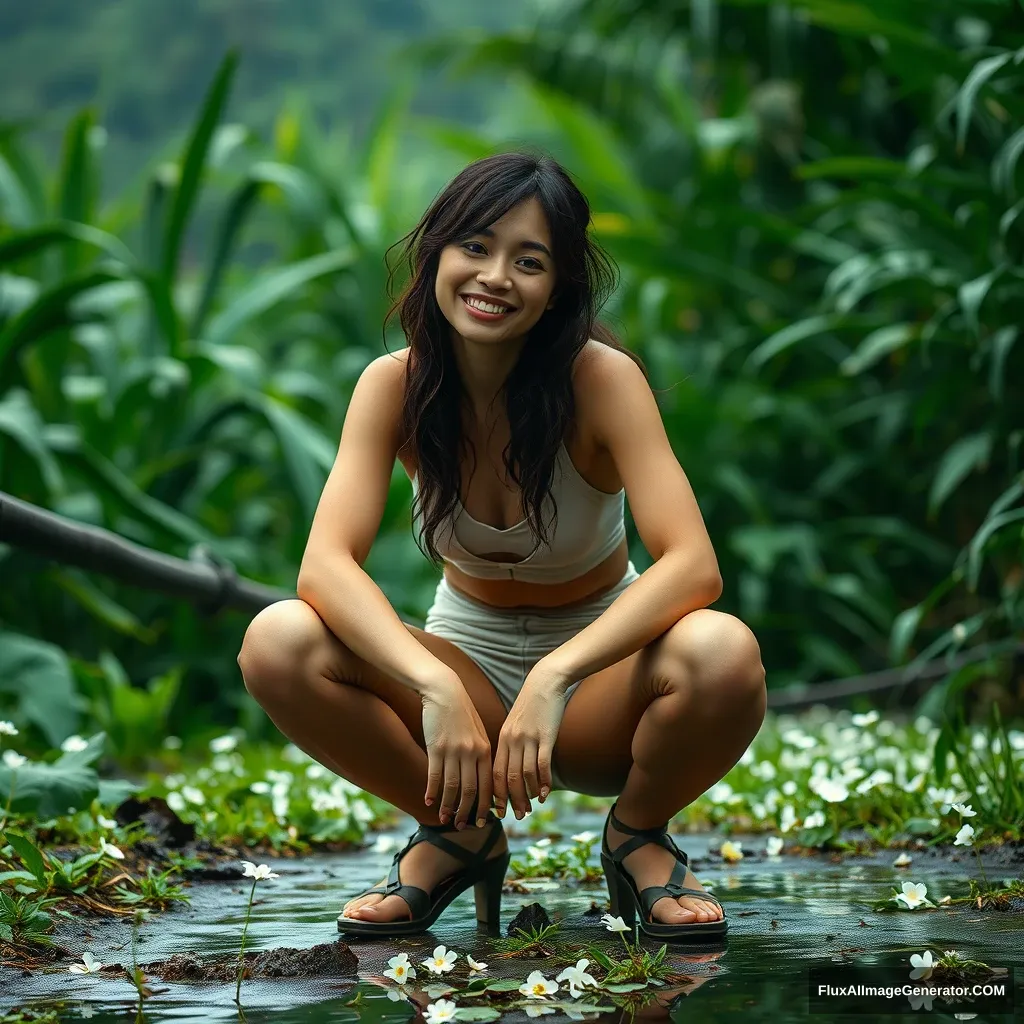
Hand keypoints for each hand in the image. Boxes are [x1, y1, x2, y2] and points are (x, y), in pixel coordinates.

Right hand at [421, 679, 492, 828]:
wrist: (445, 691)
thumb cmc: (461, 712)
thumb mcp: (477, 732)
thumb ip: (479, 753)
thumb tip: (481, 776)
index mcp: (485, 750)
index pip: (489, 784)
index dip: (486, 805)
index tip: (483, 821)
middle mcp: (471, 753)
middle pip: (471, 790)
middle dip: (468, 812)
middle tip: (464, 827)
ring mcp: (454, 751)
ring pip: (453, 787)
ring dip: (449, 806)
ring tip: (445, 819)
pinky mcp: (436, 747)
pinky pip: (435, 776)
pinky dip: (432, 791)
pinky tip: (428, 801)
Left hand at [492, 665, 571, 818]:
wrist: (545, 681)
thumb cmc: (531, 703)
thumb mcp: (514, 723)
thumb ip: (511, 742)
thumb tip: (511, 765)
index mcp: (502, 738)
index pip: (494, 772)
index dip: (494, 794)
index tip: (496, 811)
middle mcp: (512, 740)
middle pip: (508, 777)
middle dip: (510, 801)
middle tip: (515, 817)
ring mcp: (528, 738)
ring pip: (524, 774)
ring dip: (526, 796)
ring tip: (529, 811)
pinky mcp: (545, 735)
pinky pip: (542, 764)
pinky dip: (543, 782)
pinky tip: (544, 794)